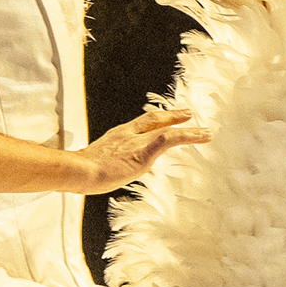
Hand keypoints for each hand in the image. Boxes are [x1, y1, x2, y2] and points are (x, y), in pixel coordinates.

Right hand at [73, 108, 208, 191]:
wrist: (78, 171)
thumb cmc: (80, 172)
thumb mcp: (93, 164)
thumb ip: (104, 164)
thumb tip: (103, 173)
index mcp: (117, 135)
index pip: (140, 123)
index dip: (155, 119)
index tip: (165, 117)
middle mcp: (129, 135)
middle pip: (155, 120)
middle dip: (173, 117)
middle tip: (188, 114)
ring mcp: (137, 143)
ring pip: (169, 131)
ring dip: (190, 132)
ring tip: (206, 132)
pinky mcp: (144, 153)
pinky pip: (170, 140)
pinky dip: (187, 136)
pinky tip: (201, 136)